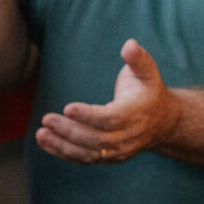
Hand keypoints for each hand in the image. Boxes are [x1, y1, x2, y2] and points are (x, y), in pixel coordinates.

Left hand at [35, 39, 181, 164]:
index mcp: (136, 114)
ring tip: (41, 133)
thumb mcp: (148, 71)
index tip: (68, 107)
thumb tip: (129, 44)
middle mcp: (128, 137)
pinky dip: (64, 153)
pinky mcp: (108, 157)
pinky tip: (45, 142)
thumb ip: (138, 58)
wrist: (163, 122)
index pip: (111, 119)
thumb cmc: (148, 91)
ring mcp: (118, 151)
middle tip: (47, 119)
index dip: (89, 115)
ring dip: (63, 145)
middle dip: (70, 131)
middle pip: (96, 139)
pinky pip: (85, 159)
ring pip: (89, 153)